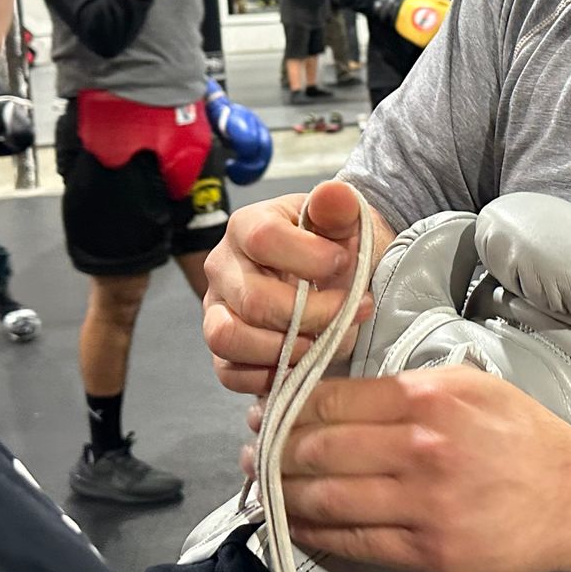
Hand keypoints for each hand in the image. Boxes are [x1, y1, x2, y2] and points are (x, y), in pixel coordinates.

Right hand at [202, 179, 392, 394]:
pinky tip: (303, 364)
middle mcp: (223, 268)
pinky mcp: (223, 351)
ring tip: (325, 344)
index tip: (346, 263)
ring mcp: (217, 311)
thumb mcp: (343, 222)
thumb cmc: (335, 247)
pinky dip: (268, 376)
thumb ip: (339, 208)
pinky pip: (230, 373)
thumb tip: (334, 194)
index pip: (264, 239)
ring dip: (285, 349)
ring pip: (227, 338)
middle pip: (253, 300)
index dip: (310, 257)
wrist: (334, 278)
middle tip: (353, 312)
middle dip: (312, 315)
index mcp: (247, 227)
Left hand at [244, 368, 570, 571]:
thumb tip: (339, 393)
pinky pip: (352, 541)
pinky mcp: (428, 550)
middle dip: (274, 451)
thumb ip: (409, 387)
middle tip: (256, 451)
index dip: (287, 407)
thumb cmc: (524, 438)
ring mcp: (424, 504)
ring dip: (284, 494)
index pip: (331, 399)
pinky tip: (296, 523)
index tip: (268, 411)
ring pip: (326, 498)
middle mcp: (422, 448)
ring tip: (266, 488)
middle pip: (318, 448)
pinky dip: (314, 532)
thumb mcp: (471, 386)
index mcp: (429, 399)